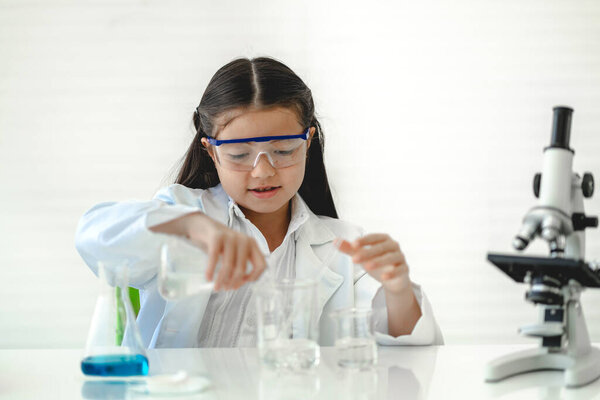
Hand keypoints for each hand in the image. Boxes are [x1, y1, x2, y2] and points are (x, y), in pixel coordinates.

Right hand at [151, 212, 266, 290]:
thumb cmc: (220, 243)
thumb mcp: (235, 252)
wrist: (203, 225)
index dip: (253, 278)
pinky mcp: (217, 236)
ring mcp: (231, 237)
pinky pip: (215, 258)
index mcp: (252, 245)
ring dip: (221, 280)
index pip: (261, 265)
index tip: (242, 282)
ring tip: (216, 287)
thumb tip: (237, 284)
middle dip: (233, 282)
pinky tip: (208, 278)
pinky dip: (211, 270)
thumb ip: (239, 265)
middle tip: (225, 289)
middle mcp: (244, 240)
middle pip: (242, 269)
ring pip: (229, 266)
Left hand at [336, 233, 410, 294]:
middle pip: (381, 247)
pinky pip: (400, 269)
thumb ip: (349, 249)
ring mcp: (400, 257)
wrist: (392, 279)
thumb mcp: (362, 256)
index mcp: (383, 239)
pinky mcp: (404, 269)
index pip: (373, 237)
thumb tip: (335, 241)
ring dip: (379, 261)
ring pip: (391, 257)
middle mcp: (393, 246)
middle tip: (355, 258)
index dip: (364, 240)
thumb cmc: (377, 262)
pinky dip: (392, 273)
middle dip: (367, 252)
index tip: (353, 244)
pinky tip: (384, 276)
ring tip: (367, 266)